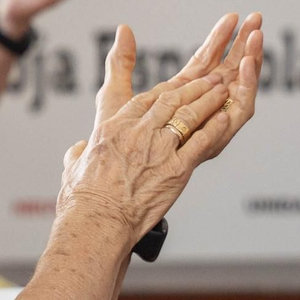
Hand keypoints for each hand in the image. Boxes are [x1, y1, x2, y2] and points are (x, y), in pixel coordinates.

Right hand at [60, 12, 263, 242]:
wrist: (98, 221)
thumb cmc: (84, 200)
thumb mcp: (74, 168)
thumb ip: (78, 153)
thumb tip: (78, 149)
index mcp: (114, 128)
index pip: (146, 99)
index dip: (167, 88)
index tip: (180, 83)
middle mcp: (138, 132)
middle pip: (172, 100)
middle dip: (194, 87)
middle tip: (210, 79)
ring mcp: (159, 149)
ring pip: (189, 115)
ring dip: (208, 100)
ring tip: (223, 91)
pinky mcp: (176, 169)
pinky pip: (201, 142)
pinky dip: (214, 128)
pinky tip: (225, 118)